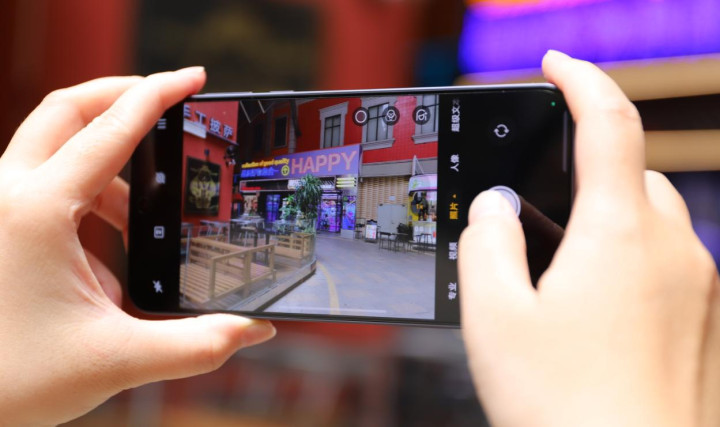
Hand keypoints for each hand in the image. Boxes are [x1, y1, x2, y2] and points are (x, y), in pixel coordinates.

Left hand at [0, 68, 274, 425]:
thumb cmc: (13, 379)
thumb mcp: (117, 360)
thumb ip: (198, 344)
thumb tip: (256, 329)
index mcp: (37, 212)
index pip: (110, 131)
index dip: (158, 94)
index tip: (193, 77)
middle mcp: (8, 195)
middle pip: (67, 109)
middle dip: (123, 95)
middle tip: (170, 101)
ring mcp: (0, 207)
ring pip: (56, 145)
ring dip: (110, 161)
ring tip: (149, 205)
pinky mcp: (2, 223)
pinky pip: (51, 182)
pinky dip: (91, 193)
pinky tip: (112, 238)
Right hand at [459, 51, 719, 425]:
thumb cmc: (562, 407)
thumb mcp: (493, 316)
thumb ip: (487, 243)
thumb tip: (496, 210)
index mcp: (618, 234)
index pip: (609, 123)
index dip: (580, 79)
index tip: (553, 64)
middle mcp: (672, 250)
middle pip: (632, 171)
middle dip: (586, 168)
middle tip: (538, 206)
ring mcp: (698, 287)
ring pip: (650, 217)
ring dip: (606, 217)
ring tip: (558, 268)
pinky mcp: (705, 320)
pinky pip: (664, 260)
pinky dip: (627, 256)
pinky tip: (590, 308)